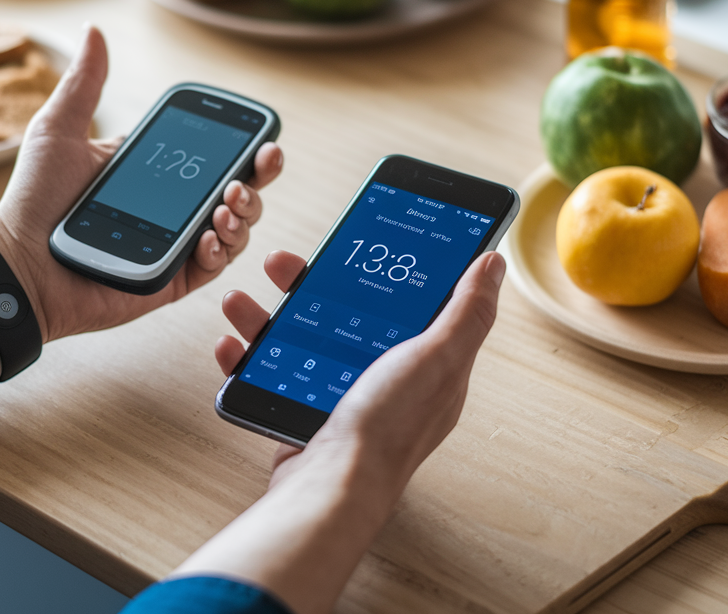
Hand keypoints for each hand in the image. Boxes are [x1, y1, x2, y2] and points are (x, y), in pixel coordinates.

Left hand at [0, 26, 283, 342]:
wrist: (20, 262)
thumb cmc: (34, 198)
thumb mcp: (59, 131)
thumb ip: (85, 83)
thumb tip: (94, 31)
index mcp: (152, 173)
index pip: (209, 157)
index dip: (242, 147)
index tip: (261, 136)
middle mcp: (169, 209)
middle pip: (236, 192)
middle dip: (258, 179)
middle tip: (261, 166)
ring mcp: (173, 246)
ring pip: (233, 229)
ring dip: (243, 214)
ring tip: (228, 203)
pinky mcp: (170, 281)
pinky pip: (212, 267)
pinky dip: (221, 250)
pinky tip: (211, 236)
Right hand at [216, 249, 503, 496]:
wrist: (330, 488)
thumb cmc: (386, 429)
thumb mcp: (437, 357)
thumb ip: (467, 310)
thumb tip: (493, 264)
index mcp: (427, 363)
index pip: (411, 302)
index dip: (387, 268)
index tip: (363, 238)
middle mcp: (386, 378)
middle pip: (346, 313)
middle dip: (309, 285)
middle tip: (284, 264)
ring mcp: (343, 395)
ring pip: (302, 338)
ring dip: (266, 316)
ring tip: (242, 302)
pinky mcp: (308, 412)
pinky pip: (273, 373)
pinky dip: (249, 356)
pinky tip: (234, 343)